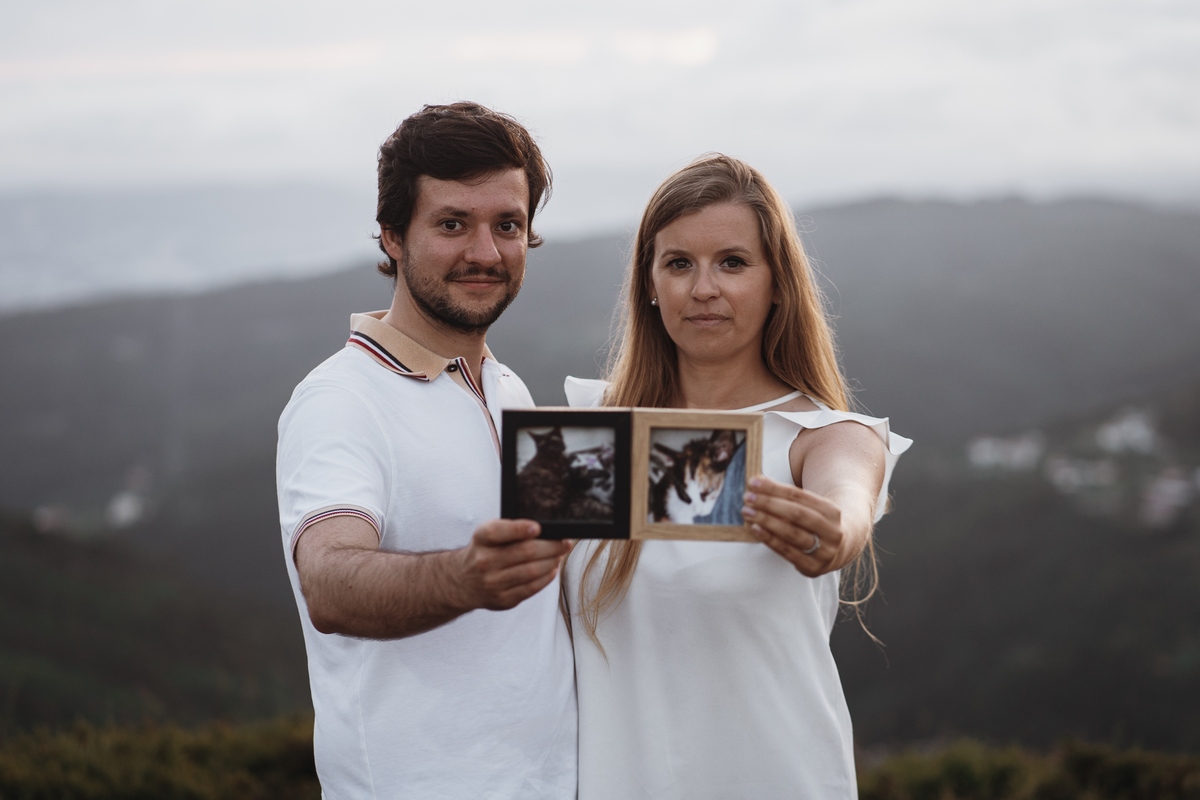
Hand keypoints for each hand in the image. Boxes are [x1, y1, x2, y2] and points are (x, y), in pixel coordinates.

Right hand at [453, 519, 570, 610]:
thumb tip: (546, 531)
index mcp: (481, 539)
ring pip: (531, 571)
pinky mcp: (502, 600)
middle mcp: (484, 561)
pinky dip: (546, 578)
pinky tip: (552, 569)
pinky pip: (531, 588)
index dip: (520, 529)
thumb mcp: (488, 534)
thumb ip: (510, 529)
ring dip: (551, 562)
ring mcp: (492, 583)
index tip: (538, 528)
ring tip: (559, 556)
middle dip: (550, 547)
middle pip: (524, 552)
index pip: (498, 532)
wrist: (462, 582)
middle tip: (564, 543)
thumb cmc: (484, 552)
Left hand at [741, 476, 843, 576]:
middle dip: (769, 504)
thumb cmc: (816, 523)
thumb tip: (758, 483)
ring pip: (792, 533)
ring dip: (766, 521)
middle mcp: (832, 531)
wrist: (840, 550)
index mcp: (832, 511)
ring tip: (747, 511)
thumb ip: (789, 498)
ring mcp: (824, 552)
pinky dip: (769, 539)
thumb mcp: (813, 508)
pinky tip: (755, 529)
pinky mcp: (812, 567)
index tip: (754, 482)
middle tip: (748, 497)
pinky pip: (787, 551)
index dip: (774, 488)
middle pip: (796, 514)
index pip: (799, 496)